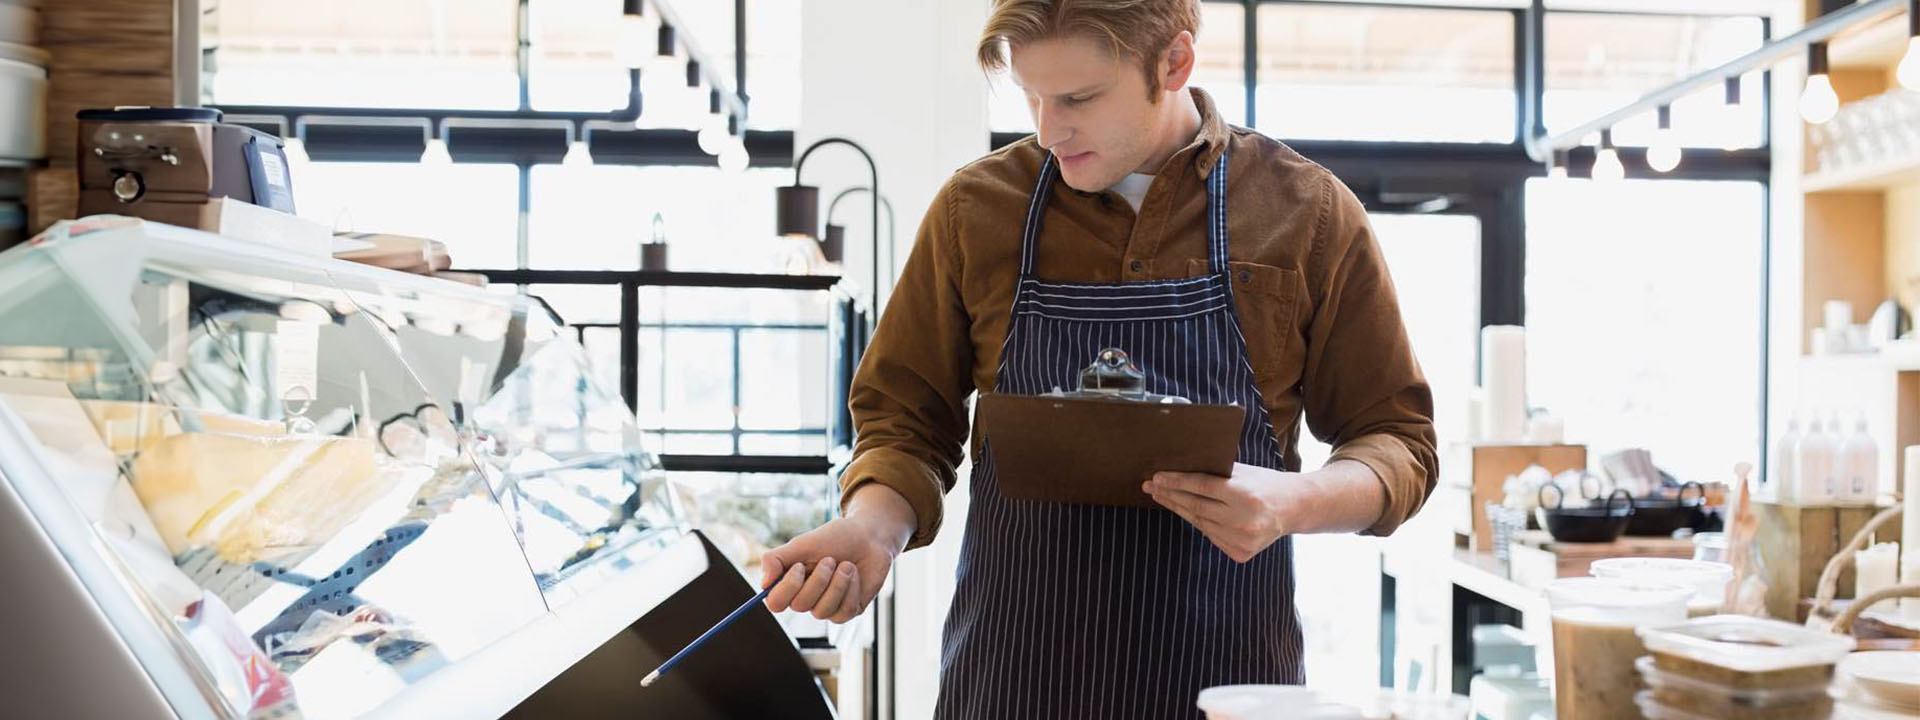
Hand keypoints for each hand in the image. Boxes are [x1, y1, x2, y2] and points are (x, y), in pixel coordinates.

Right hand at [760, 484, 914, 622]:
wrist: (869, 536)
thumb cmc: (835, 538)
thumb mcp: (802, 544)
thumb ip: (776, 559)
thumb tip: (763, 584)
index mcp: (792, 583)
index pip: (775, 603)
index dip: (787, 587)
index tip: (799, 566)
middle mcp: (807, 599)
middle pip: (800, 606)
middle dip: (818, 580)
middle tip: (831, 559)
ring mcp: (828, 607)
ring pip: (822, 611)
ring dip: (837, 583)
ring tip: (846, 565)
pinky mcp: (849, 610)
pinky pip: (844, 611)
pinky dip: (851, 589)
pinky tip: (855, 575)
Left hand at [1144, 463, 1303, 563]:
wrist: (1295, 508)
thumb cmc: (1267, 484)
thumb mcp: (1244, 472)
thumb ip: (1216, 472)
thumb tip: (1179, 470)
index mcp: (1245, 496)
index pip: (1201, 487)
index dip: (1176, 482)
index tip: (1156, 478)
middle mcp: (1243, 521)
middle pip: (1196, 507)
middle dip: (1170, 496)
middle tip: (1151, 487)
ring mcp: (1242, 540)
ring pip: (1200, 524)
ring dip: (1179, 510)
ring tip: (1163, 498)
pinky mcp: (1241, 553)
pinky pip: (1211, 536)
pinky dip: (1198, 524)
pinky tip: (1185, 512)